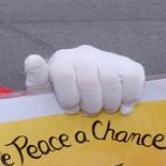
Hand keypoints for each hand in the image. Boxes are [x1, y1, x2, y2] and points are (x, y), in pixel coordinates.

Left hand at [24, 45, 144, 115]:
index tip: (70, 108)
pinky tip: (123, 105)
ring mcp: (107, 58)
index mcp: (62, 59)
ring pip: (111, 81)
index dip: (69, 99)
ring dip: (109, 103)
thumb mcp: (42, 88)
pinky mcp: (128, 65)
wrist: (84, 88)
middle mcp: (85, 54)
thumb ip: (36, 76)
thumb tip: (32, 60)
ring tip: (104, 108)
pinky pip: (133, 78)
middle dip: (89, 105)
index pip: (64, 75)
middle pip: (89, 81)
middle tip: (88, 111)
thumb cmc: (61, 92)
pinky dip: (130, 96)